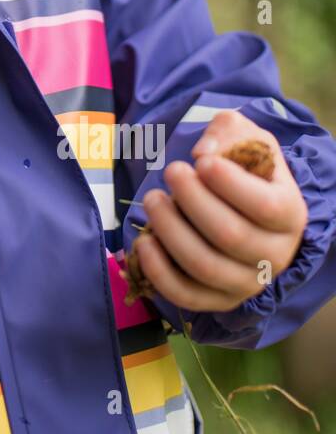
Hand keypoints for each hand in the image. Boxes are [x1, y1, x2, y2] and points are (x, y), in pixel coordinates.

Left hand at [136, 109, 308, 312]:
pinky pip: (185, 294)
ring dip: (170, 230)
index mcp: (290, 214)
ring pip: (204, 266)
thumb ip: (229, 133)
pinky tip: (144, 240)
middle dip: (191, 200)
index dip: (228, 183)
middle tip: (171, 171)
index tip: (200, 161)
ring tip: (152, 200)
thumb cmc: (244, 170)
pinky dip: (158, 270)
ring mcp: (247, 283)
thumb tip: (204, 153)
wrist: (242, 208)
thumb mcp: (246, 138)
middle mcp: (275, 255)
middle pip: (229, 235)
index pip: (264, 206)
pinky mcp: (217, 300)